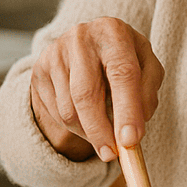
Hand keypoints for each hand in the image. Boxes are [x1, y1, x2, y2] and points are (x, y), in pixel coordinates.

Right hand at [28, 17, 164, 162]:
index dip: (127, 110)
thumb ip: (148, 92)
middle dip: (100, 130)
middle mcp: (80, 38)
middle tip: (112, 155)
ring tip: (104, 131)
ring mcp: (55, 54)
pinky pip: (55, 112)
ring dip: (89, 131)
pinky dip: (75, 126)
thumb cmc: (125, 58)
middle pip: (86, 94)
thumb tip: (136, 126)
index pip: (122, 73)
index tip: (130, 140)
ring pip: (69, 109)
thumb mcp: (146, 66)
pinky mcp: (38, 71)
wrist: (88, 44)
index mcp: (113, 31)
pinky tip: (86, 118)